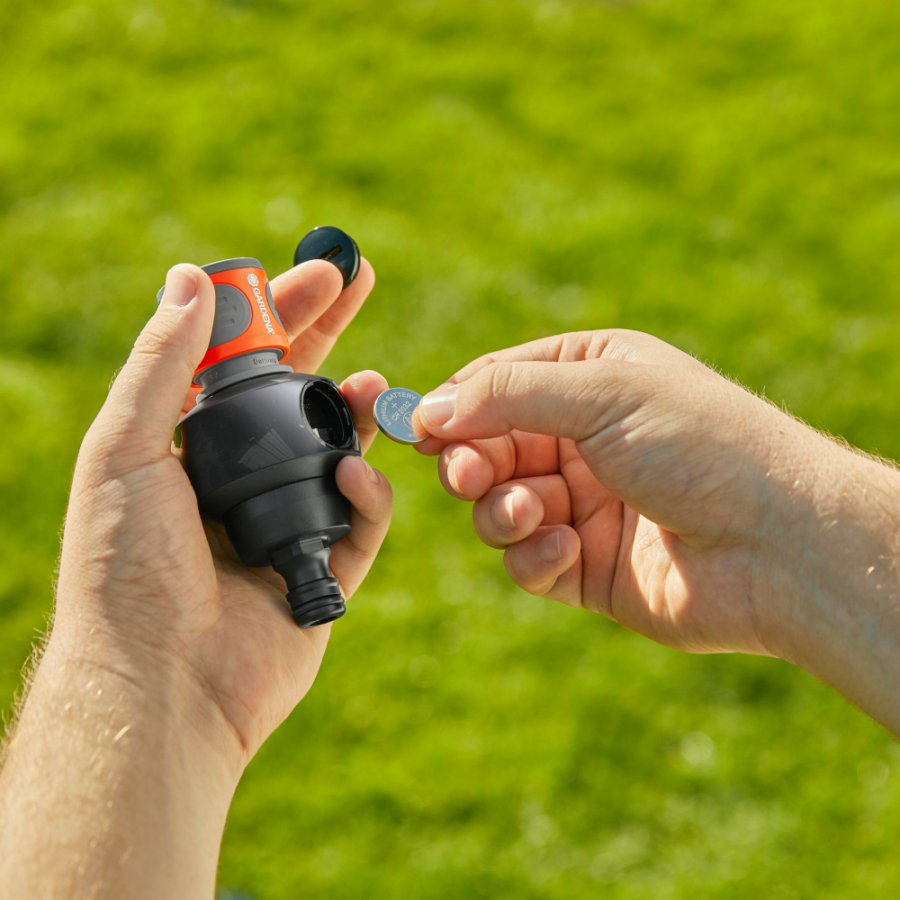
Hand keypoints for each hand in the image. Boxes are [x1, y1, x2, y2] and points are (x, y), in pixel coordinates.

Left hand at [0, 259, 391, 897]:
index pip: (242, 362)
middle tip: (362, 280)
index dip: (278, 312)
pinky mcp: (325, 570)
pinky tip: (357, 477)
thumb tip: (188, 277)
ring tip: (372, 386)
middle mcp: (238, 480)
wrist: (161, 684)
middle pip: (297, 391)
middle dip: (330, 334)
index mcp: (188, 449)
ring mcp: (284, 523)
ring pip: (339, 450)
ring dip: (358, 411)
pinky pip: (361, 519)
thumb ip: (161, 363)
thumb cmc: (126, 569)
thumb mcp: (126, 450)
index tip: (316, 272)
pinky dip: (367, 494)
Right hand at [414, 330, 899, 716]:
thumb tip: (425, 409)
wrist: (778, 544)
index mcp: (591, 380)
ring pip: (498, 509)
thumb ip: (507, 394)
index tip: (414, 429)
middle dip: (472, 463)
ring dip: (502, 512)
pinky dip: (534, 557)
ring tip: (531, 512)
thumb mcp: (602, 392)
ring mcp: (584, 505)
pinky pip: (528, 562)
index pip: (496, 383)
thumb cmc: (702, 446)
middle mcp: (583, 441)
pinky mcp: (586, 567)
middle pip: (488, 449)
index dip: (453, 406)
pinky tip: (567, 550)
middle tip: (468, 476)